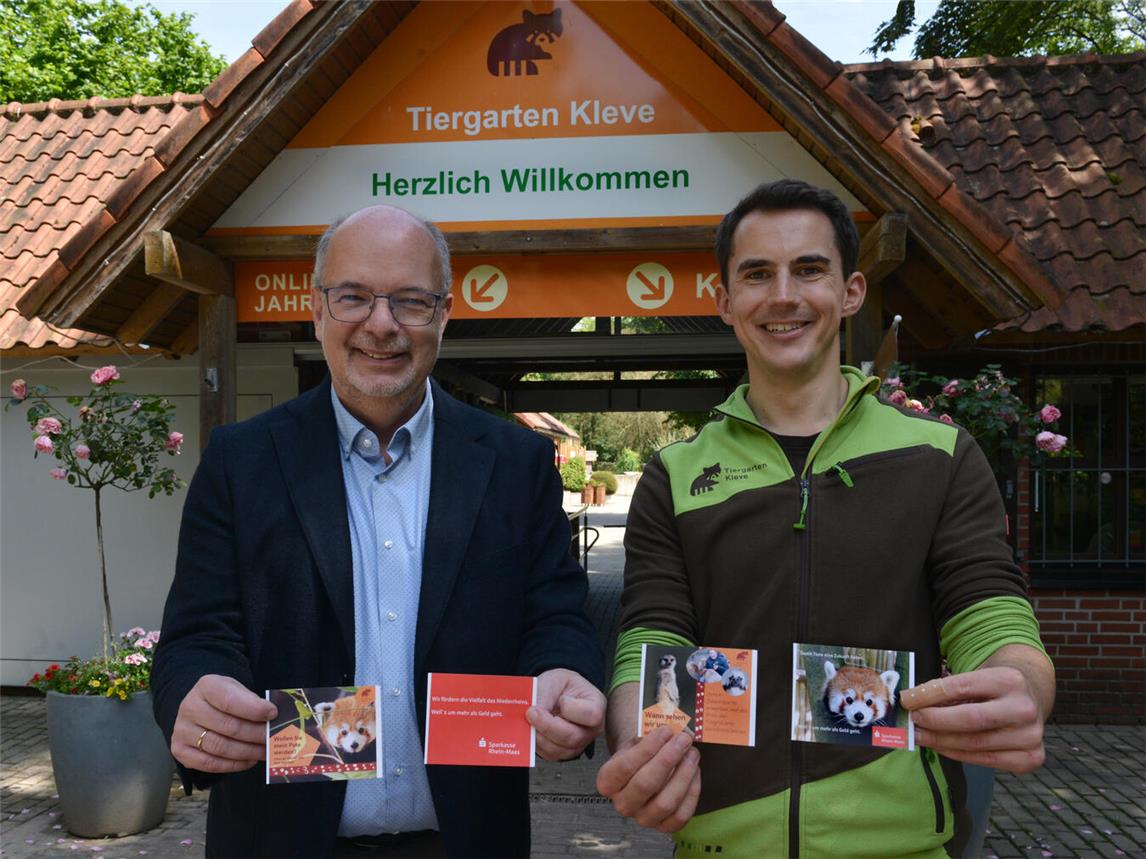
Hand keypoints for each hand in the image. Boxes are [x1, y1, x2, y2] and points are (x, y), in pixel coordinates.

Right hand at [171, 674, 276, 772]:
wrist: (201, 706)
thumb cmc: (225, 698)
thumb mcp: (238, 690)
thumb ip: (253, 702)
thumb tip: (275, 719)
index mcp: (206, 686)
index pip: (230, 700)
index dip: (254, 710)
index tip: (273, 714)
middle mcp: (189, 707)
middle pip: (228, 726)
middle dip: (256, 734)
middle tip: (275, 738)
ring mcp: (181, 730)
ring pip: (220, 747)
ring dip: (248, 752)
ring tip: (266, 752)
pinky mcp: (179, 750)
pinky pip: (209, 764)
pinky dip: (233, 765)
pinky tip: (249, 761)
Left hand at [526, 668, 605, 760]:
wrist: (557, 694)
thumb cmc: (561, 685)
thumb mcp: (554, 680)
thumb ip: (545, 695)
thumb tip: (533, 713)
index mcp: (597, 705)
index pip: (592, 715)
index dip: (572, 709)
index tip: (561, 699)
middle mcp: (592, 729)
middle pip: (574, 737)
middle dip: (548, 726)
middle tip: (531, 713)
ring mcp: (579, 743)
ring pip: (560, 750)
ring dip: (540, 737)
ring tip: (528, 721)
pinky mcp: (564, 752)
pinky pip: (551, 755)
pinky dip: (537, 744)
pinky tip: (531, 731)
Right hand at [596, 727, 700, 831]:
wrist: (642, 772)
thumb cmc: (639, 754)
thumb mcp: (636, 741)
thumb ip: (651, 735)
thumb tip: (676, 730)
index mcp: (607, 781)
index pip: (625, 766)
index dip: (648, 748)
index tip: (665, 731)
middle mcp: (622, 804)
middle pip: (646, 784)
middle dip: (668, 758)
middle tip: (683, 739)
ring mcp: (643, 819)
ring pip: (666, 803)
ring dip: (683, 775)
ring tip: (692, 753)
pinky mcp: (663, 827)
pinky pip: (681, 815)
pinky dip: (692, 792)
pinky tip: (694, 772)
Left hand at [903, 666, 1045, 772]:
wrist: (1030, 697)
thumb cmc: (993, 687)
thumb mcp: (976, 677)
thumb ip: (948, 688)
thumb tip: (912, 701)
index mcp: (1009, 679)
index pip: (960, 687)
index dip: (929, 695)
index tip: (906, 699)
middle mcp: (1024, 708)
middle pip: (970, 719)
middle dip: (934, 721)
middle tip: (912, 721)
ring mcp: (1030, 736)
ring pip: (975, 743)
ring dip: (941, 740)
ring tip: (920, 735)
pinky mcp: (1030, 758)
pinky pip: (985, 760)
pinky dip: (957, 754)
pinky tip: (940, 746)